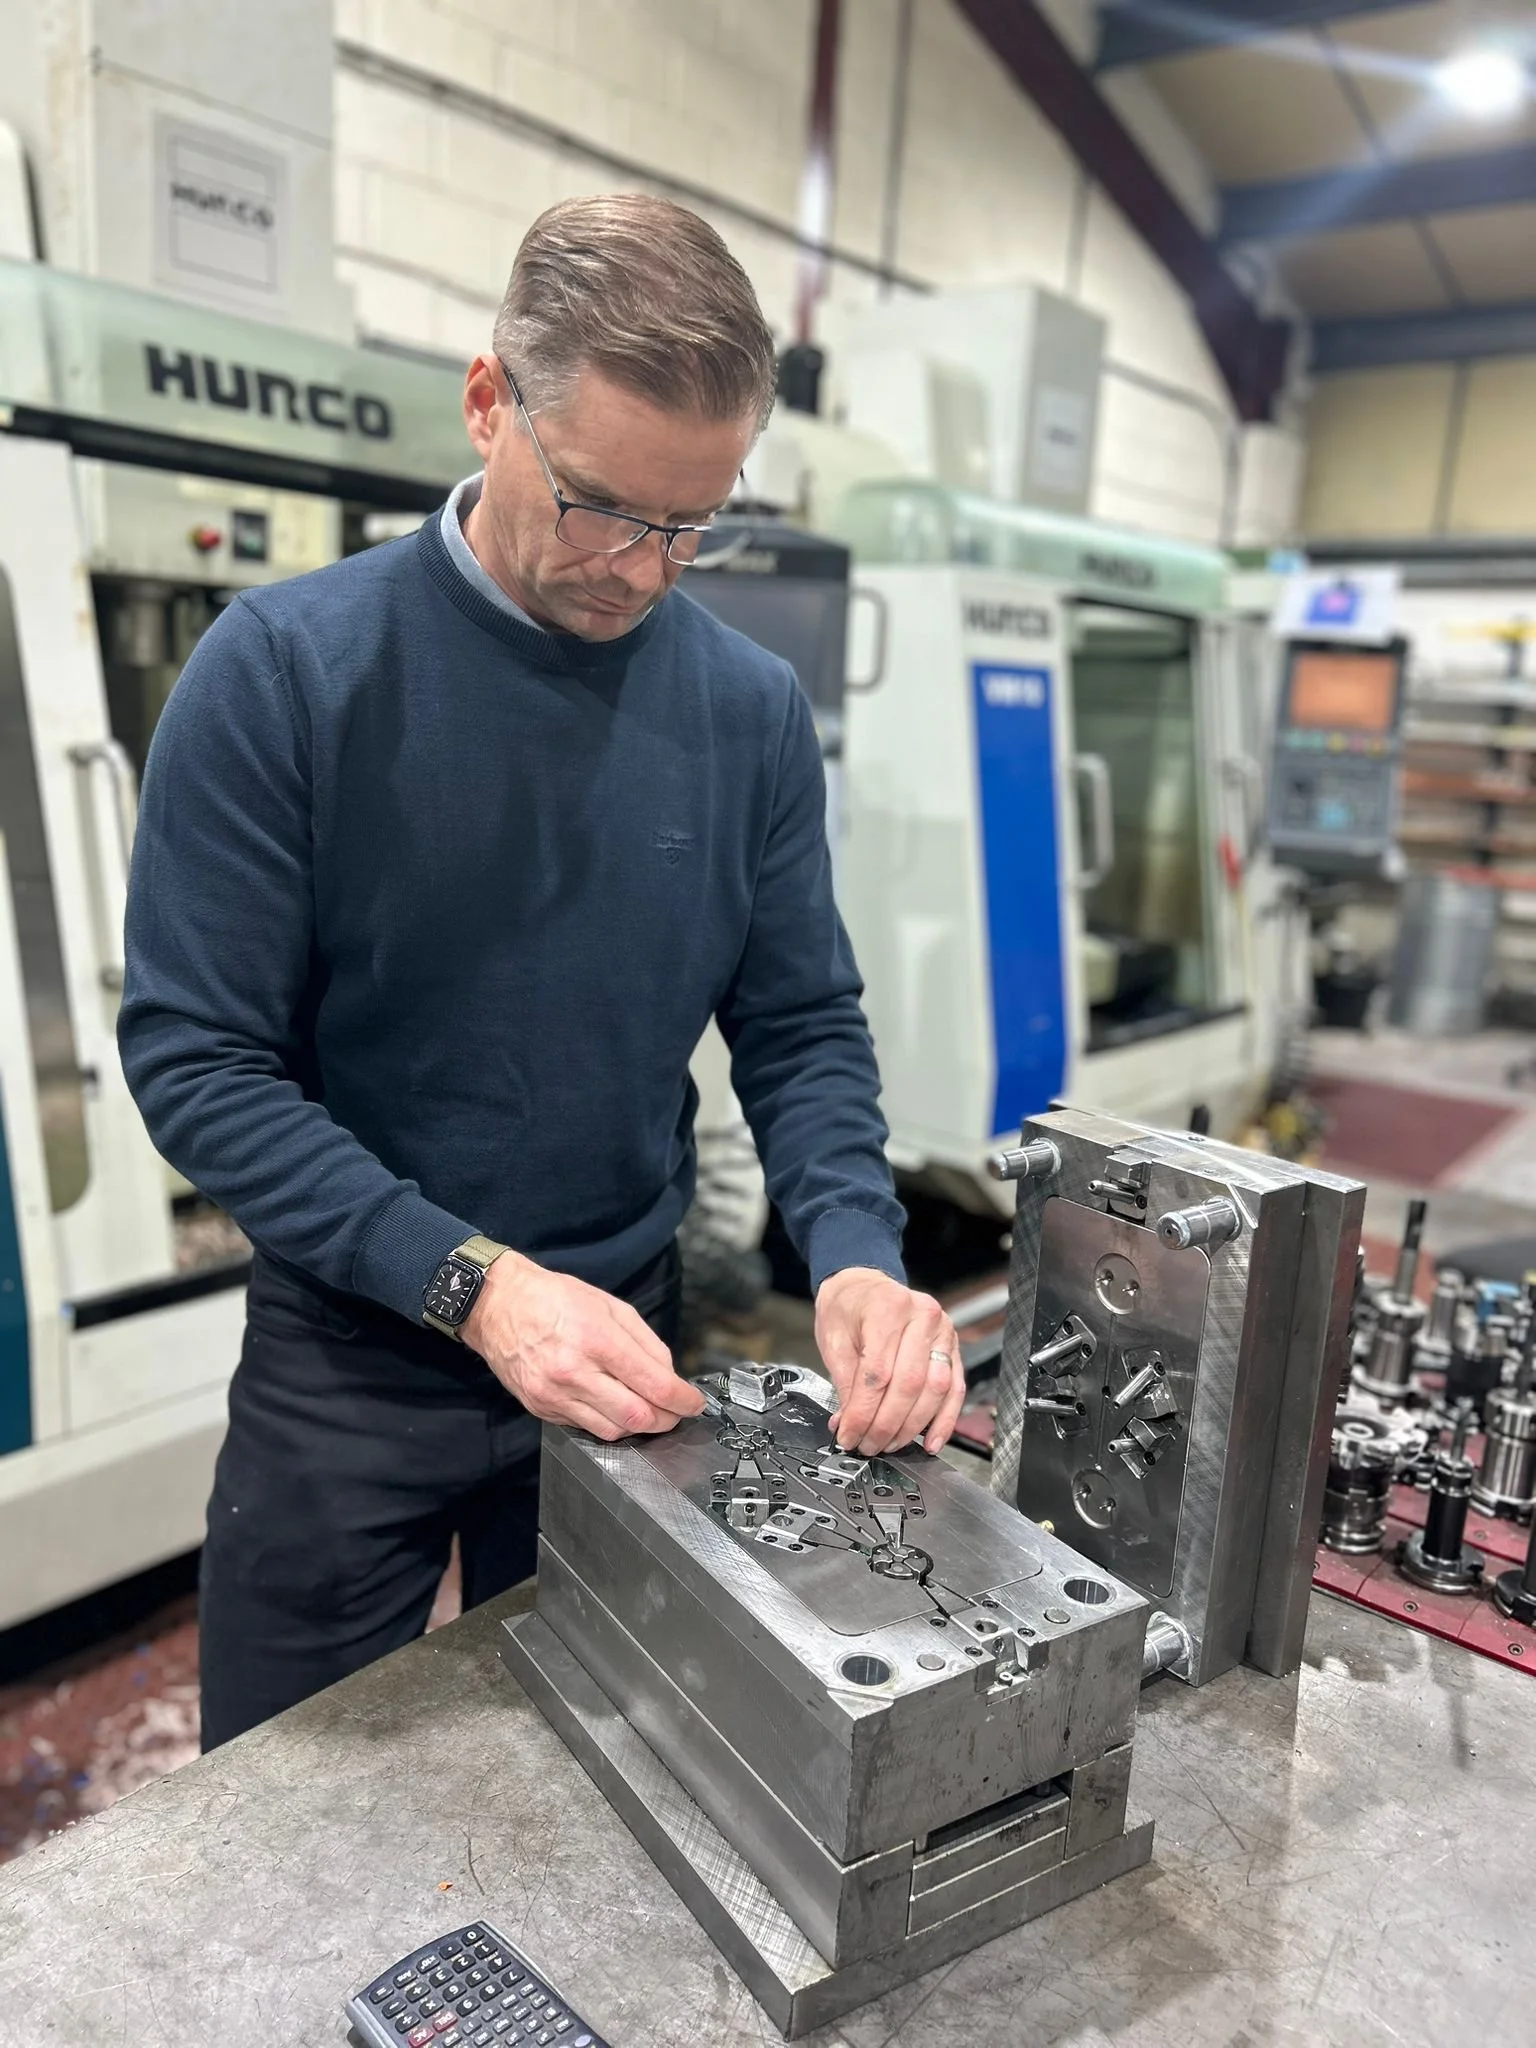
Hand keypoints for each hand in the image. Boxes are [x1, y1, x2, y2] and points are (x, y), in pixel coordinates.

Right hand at [462, 1252, 704, 1440]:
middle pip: (636, 1416)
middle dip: (666, 1419)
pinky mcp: (540, 1409)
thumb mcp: (610, 1306)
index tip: (694, 1403)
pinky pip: (585, 1428)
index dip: (682, 1400)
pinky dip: (607, 1423)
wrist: (497, 1305)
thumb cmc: (555, 1299)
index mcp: (596, 1339)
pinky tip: (613, 1407)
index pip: (653, 1384)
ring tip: (646, 1411)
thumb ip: (646, 1342)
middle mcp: (574, 1372)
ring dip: (638, 1426)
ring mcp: (554, 1395)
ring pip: (612, 1430)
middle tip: (675, 1412)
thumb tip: (669, 1376)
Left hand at [813, 1268, 965, 1455]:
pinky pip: (954, 1390)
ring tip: (890, 1444)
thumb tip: (849, 1425)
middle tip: (868, 1445)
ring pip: (935, 1390)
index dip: (862, 1412)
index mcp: (887, 1308)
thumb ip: (845, 1384)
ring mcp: (943, 1331)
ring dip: (912, 1427)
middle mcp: (922, 1316)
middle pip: (909, 1384)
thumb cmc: (848, 1308)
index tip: (849, 1435)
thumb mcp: (834, 1341)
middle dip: (886, 1425)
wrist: (863, 1287)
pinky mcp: (953, 1348)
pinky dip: (944, 1421)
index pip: (877, 1373)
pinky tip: (930, 1441)